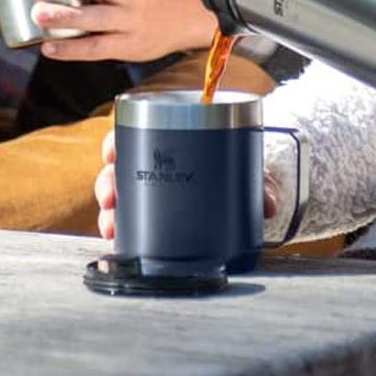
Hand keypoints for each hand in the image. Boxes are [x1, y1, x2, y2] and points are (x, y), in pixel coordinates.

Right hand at [94, 129, 279, 240]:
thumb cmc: (244, 165)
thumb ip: (261, 184)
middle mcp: (159, 164)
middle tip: (111, 198)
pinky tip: (119, 242)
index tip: (112, 152)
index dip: (117, 141)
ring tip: (112, 227)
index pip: (136, 133)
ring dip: (110, 212)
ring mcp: (156, 191)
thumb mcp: (250, 169)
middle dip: (107, 182)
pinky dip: (123, 232)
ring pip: (122, 198)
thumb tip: (268, 204)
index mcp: (174, 140)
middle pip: (121, 168)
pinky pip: (133, 222)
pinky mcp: (158, 217)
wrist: (251, 184)